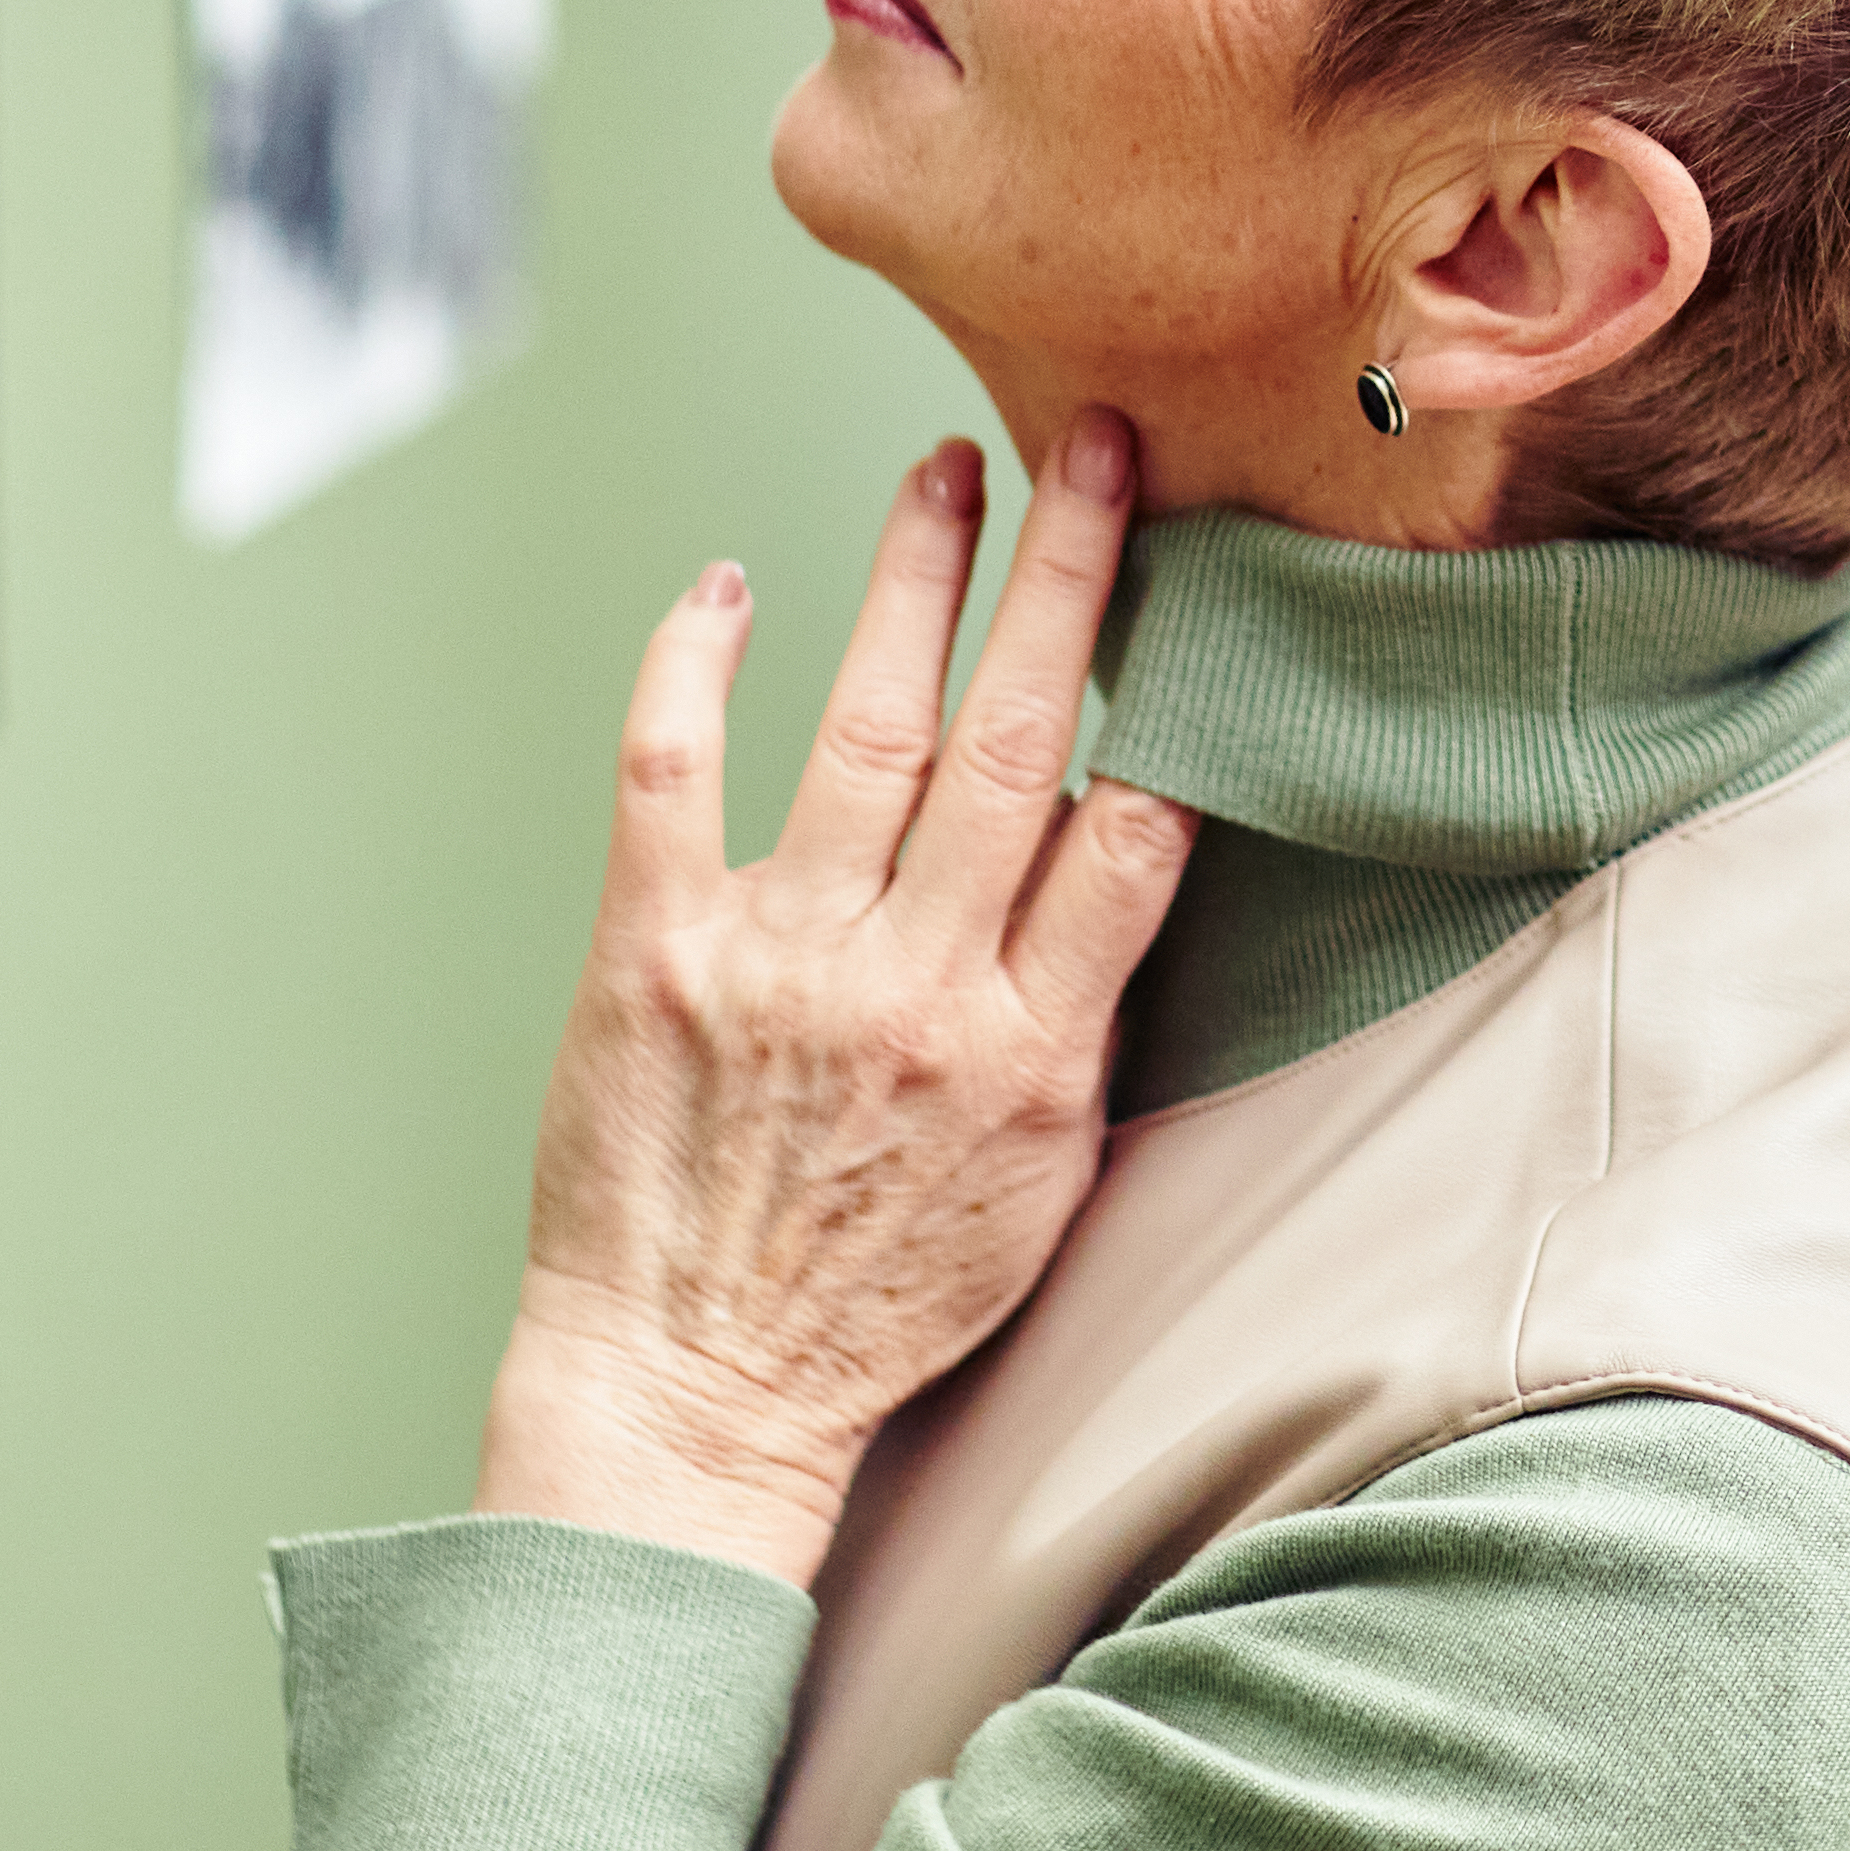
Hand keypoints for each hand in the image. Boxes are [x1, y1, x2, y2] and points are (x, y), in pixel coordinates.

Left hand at [472, 413, 1199, 1584]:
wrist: (695, 1399)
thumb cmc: (876, 1298)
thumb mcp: (1045, 1180)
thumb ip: (1084, 1018)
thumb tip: (1131, 858)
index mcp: (1032, 1050)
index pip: (1133, 832)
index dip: (1167, 698)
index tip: (1196, 585)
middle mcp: (917, 991)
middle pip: (1014, 740)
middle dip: (1068, 579)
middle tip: (1104, 452)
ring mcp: (782, 965)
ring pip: (866, 726)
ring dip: (914, 580)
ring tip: (948, 471)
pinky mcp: (653, 958)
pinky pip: (672, 776)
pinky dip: (694, 669)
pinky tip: (723, 586)